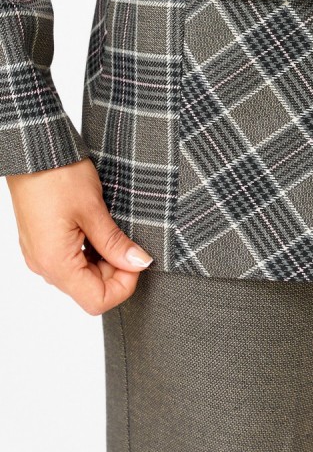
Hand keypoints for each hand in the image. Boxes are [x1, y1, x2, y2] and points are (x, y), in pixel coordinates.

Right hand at [6, 157, 153, 314]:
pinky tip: (98, 228)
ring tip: (112, 229)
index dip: (124, 285)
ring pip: (81, 275)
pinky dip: (90, 251)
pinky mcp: (42, 243)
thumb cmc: (58, 175)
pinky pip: (70, 260)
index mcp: (55, 263)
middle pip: (89, 289)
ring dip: (103, 260)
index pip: (96, 300)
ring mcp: (41, 254)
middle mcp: (44, 265)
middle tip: (129, 240)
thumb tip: (139, 263)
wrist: (33, 151)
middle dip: (116, 271)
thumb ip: (115, 243)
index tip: (137, 259)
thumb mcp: (93, 209)